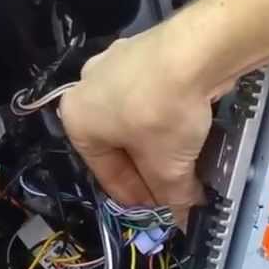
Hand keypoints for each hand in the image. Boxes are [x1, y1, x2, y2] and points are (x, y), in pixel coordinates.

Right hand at [58, 23, 214, 214]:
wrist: (192, 51)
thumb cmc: (161, 113)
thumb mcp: (167, 165)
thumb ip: (171, 195)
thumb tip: (182, 218)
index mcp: (76, 120)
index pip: (105, 172)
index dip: (134, 197)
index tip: (157, 210)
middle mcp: (84, 89)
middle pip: (118, 143)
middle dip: (146, 169)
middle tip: (173, 189)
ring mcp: (111, 64)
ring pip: (133, 117)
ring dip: (156, 142)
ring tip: (184, 160)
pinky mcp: (139, 50)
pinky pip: (147, 93)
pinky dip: (164, 113)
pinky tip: (187, 126)